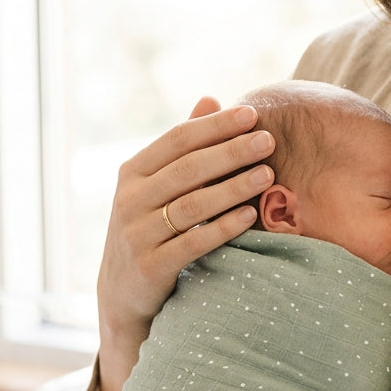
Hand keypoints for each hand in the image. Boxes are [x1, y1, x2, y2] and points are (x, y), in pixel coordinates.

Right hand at [97, 98, 275, 353]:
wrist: (122, 292)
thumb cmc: (150, 228)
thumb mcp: (157, 186)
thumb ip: (183, 147)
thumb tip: (211, 98)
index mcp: (132, 173)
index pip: (177, 139)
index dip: (215, 126)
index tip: (251, 114)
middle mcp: (130, 200)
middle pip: (187, 169)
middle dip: (230, 152)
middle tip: (268, 141)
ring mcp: (137, 234)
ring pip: (192, 205)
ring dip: (233, 188)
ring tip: (267, 175)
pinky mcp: (151, 266)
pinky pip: (193, 243)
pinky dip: (223, 227)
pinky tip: (249, 215)